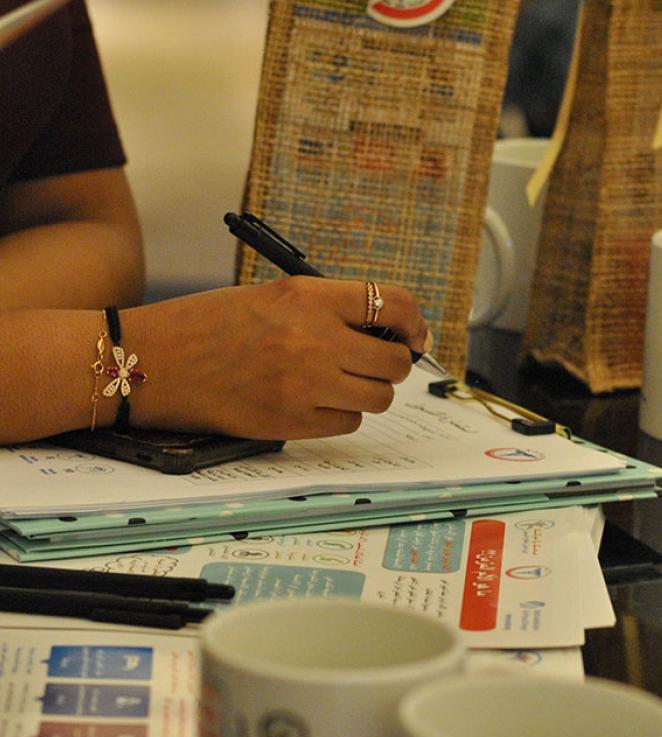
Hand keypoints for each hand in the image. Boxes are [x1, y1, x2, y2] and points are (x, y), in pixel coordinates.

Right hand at [120, 277, 430, 439]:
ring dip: (368, 394)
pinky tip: (314, 403)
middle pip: (395, 362)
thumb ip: (330, 311)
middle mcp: (313, 339)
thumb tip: (389, 332)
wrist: (155, 360)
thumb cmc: (213, 325)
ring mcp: (303, 384)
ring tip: (340, 384)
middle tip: (374, 365)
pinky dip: (340, 416)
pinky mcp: (291, 422)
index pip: (393, 303)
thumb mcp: (274, 298)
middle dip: (392, 365)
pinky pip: (347, 424)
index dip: (414, 323)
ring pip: (378, 399)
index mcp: (308, 296)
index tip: (415, 335)